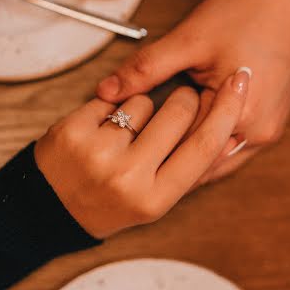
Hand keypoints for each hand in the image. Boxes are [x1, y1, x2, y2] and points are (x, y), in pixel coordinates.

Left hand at [34, 70, 248, 237]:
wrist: (50, 209)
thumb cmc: (108, 202)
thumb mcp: (152, 199)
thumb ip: (185, 167)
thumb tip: (223, 130)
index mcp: (157, 198)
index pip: (206, 145)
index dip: (228, 108)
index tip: (240, 79)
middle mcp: (129, 178)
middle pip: (181, 109)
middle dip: (184, 98)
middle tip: (176, 105)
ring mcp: (98, 154)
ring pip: (145, 101)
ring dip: (142, 108)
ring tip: (125, 136)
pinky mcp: (72, 132)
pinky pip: (112, 98)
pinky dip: (111, 107)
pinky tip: (101, 130)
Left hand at [97, 0, 289, 183]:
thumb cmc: (244, 13)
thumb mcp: (188, 41)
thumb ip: (145, 69)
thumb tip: (104, 91)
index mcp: (243, 116)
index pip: (187, 149)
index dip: (154, 152)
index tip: (125, 158)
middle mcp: (260, 132)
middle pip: (205, 161)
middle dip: (171, 162)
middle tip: (135, 167)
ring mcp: (269, 131)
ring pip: (218, 160)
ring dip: (191, 157)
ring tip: (155, 157)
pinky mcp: (271, 123)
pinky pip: (233, 149)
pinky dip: (208, 147)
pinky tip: (185, 143)